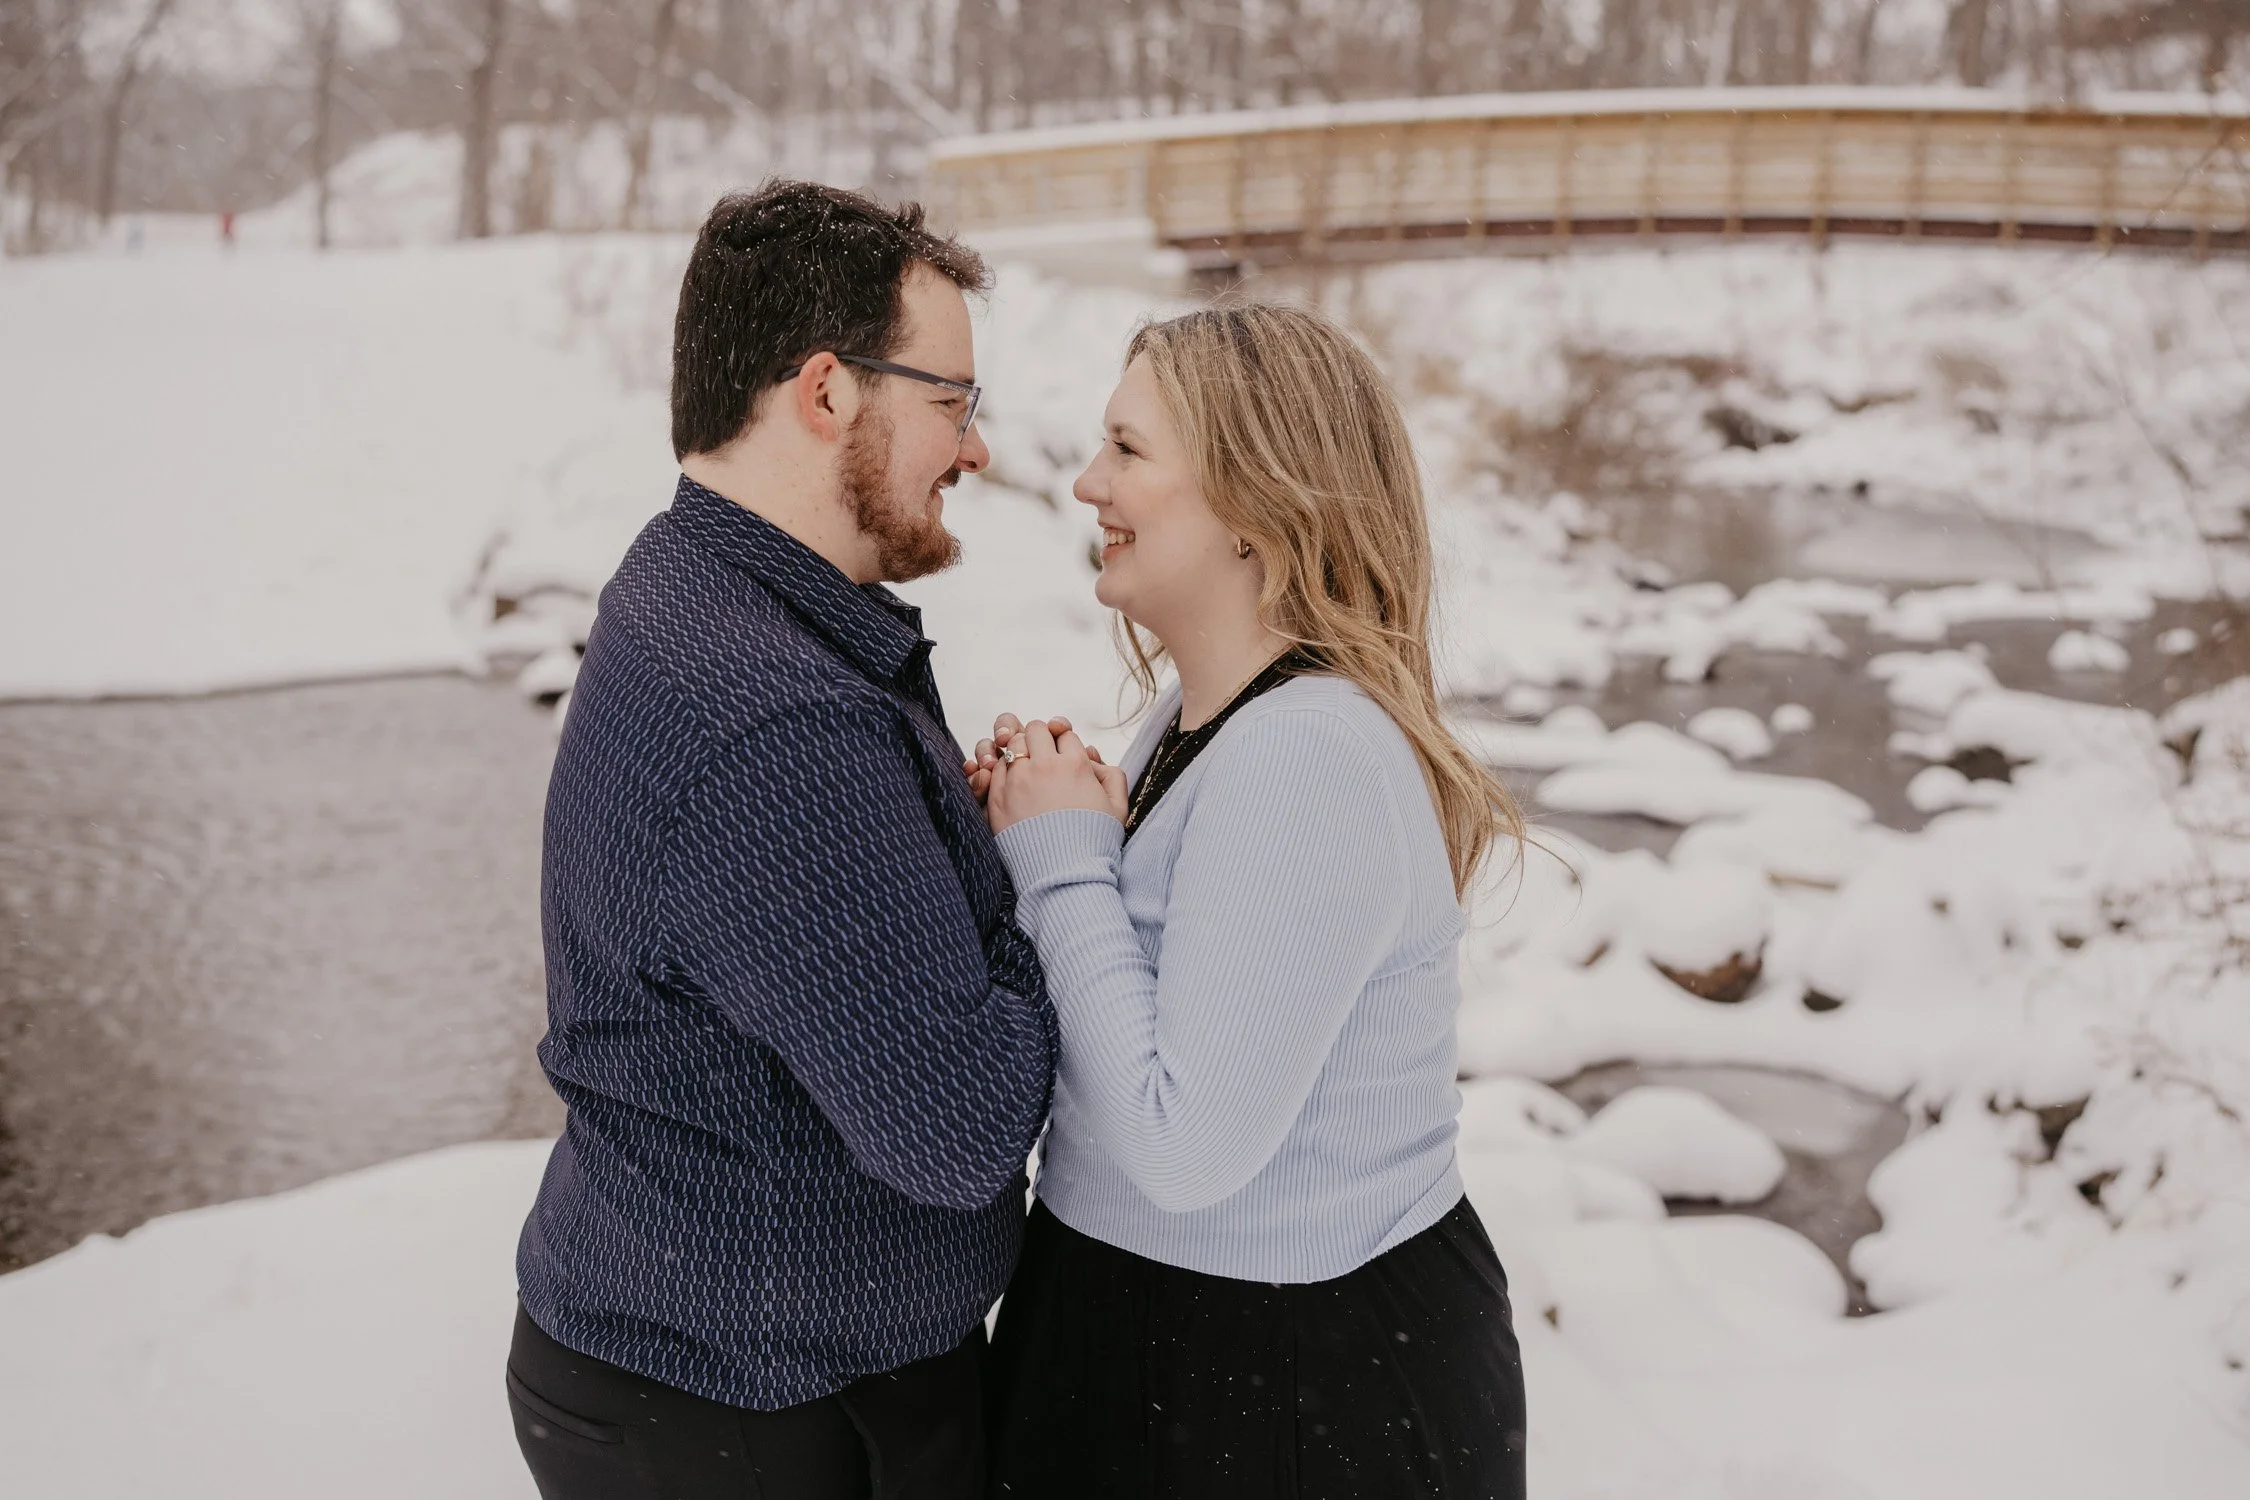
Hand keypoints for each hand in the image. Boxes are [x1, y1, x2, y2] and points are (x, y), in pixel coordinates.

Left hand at [983, 717, 1126, 833]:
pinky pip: (994, 769)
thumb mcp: (1118, 807)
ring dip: (1019, 752)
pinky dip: (1002, 771)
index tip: (1065, 759)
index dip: (1066, 745)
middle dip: (1040, 738)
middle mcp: (1044, 766)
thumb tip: (1092, 758)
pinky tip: (1012, 784)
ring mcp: (1017, 781)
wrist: (1066, 875)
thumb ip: (1112, 776)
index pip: (1065, 734)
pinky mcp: (997, 798)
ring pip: (1012, 745)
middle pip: (1036, 729)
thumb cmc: (1095, 843)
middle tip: (1042, 756)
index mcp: (1075, 765)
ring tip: (1026, 769)